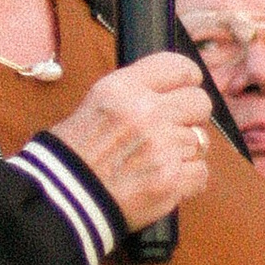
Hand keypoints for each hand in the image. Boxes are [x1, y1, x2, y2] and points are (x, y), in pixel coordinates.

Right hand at [51, 53, 214, 234]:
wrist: (63, 197)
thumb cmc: (75, 152)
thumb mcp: (97, 102)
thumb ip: (136, 91)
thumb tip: (175, 89)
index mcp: (124, 87)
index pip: (178, 67)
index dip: (188, 78)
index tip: (186, 87)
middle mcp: (146, 112)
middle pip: (199, 102)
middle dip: (191, 116)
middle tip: (174, 128)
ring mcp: (161, 147)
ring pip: (201, 140)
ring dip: (185, 151)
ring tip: (158, 160)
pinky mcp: (171, 180)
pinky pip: (201, 172)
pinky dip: (187, 179)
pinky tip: (166, 179)